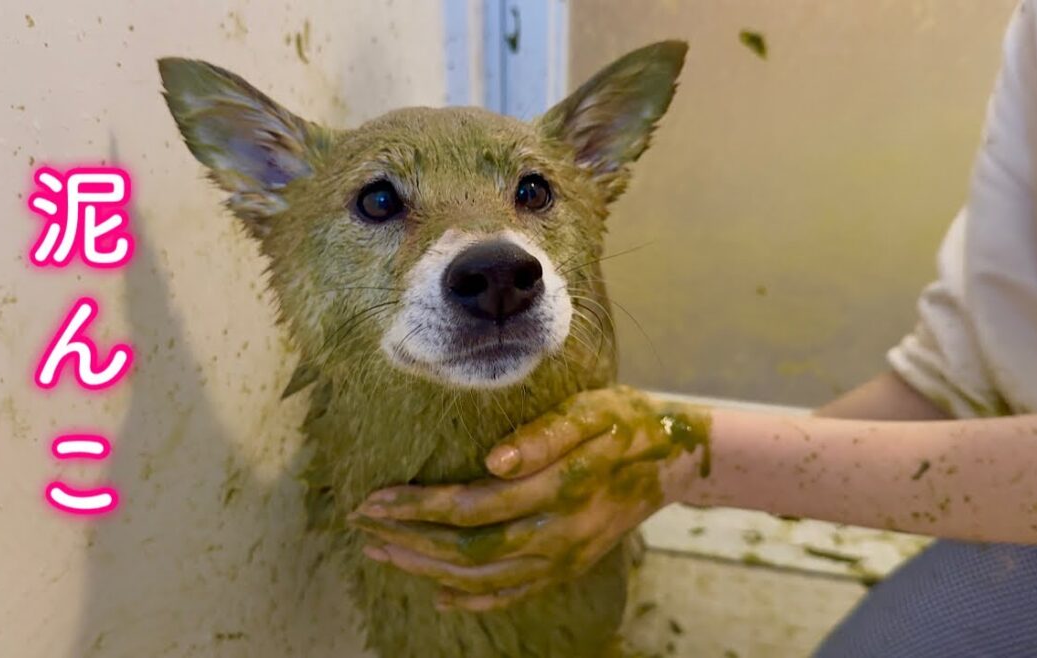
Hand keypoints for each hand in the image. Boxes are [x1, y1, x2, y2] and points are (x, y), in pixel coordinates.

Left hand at [349, 386, 711, 611]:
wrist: (673, 460)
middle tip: (363, 528)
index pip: (471, 507)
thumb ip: (545, 435)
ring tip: (384, 554)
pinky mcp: (567, 568)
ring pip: (483, 579)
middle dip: (409, 542)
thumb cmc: (626, 422)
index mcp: (558, 490)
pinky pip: (513, 596)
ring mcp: (563, 559)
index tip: (374, 499)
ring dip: (428, 570)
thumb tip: (492, 461)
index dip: (418, 507)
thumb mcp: (591, 411)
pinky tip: (440, 595)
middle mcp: (557, 535)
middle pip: (468, 552)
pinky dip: (473, 600)